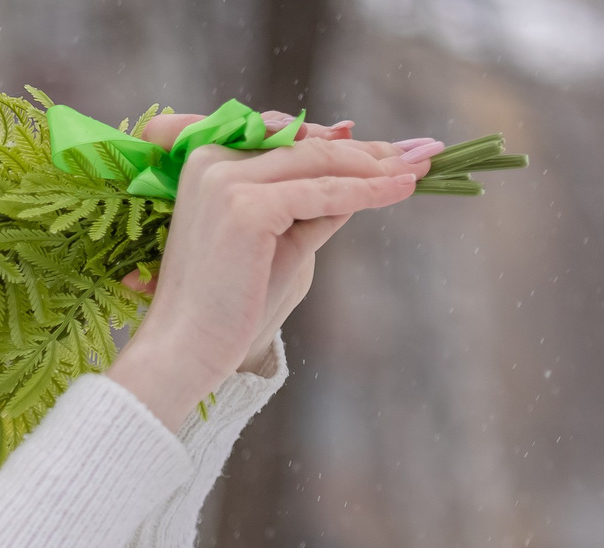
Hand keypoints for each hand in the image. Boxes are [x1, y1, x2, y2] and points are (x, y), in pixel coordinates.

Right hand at [108, 113, 438, 429]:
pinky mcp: (246, 206)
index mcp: (207, 162)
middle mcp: (212, 161)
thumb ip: (313, 204)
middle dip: (368, 152)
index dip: (342, 144)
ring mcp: (226, 181)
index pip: (290, 142)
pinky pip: (324, 192)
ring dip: (377, 166)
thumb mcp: (277, 238)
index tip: (388, 150)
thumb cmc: (227, 303)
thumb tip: (367, 177)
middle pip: (309, 148)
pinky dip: (369, 190)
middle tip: (417, 154)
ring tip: (419, 170)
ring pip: (321, 164)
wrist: (185, 349)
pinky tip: (403, 189)